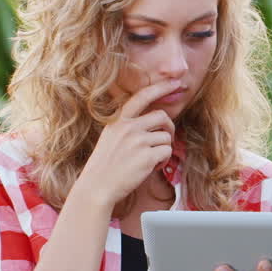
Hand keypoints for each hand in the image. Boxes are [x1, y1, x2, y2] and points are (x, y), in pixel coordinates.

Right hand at [78, 79, 178, 208]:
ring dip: (164, 149)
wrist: (97, 188)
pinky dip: (164, 161)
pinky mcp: (147, 156)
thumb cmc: (105, 166)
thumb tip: (157, 121)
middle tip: (166, 138)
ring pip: (166, 137)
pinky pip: (167, 152)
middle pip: (162, 116)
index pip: (141, 97)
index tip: (175, 82)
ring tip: (151, 160)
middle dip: (169, 127)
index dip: (160, 88)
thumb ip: (129, 127)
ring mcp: (137, 141)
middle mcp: (128, 128)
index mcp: (118, 121)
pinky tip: (152, 167)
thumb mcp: (111, 138)